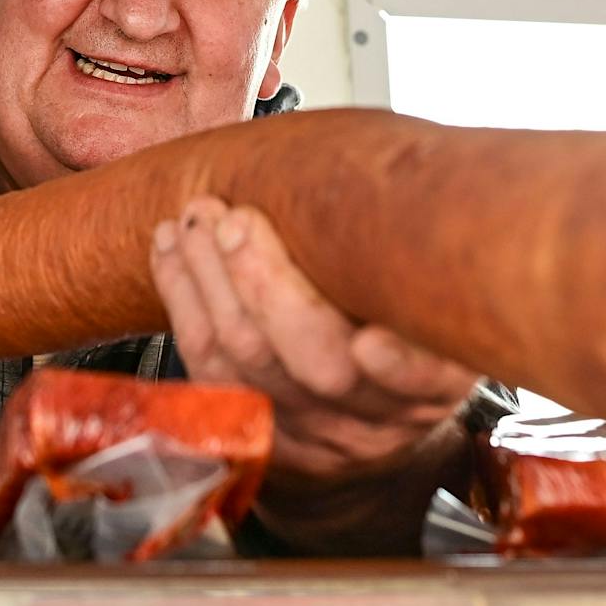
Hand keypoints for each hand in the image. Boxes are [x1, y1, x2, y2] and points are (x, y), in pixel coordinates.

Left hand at [151, 194, 476, 550]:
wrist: (370, 393)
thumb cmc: (401, 310)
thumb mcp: (434, 287)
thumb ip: (413, 247)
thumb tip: (395, 174)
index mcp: (434, 380)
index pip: (421, 381)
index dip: (398, 370)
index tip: (372, 344)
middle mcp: (373, 417)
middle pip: (317, 367)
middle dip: (264, 286)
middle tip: (236, 220)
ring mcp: (308, 431)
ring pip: (247, 365)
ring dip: (208, 280)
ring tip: (196, 218)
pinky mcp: (252, 428)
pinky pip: (204, 369)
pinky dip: (181, 299)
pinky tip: (171, 248)